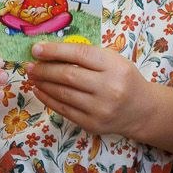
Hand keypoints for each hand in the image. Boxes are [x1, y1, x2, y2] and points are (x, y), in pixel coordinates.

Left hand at [27, 40, 155, 136]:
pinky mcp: (92, 124)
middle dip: (45, 69)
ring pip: (63, 93)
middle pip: (68, 75)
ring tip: (32, 76)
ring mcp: (100, 108)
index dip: (55, 51)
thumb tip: (50, 52)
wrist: (141, 110)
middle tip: (30, 64)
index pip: (79, 54)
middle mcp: (109, 88)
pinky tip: (39, 90)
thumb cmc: (123, 79)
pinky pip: (63, 110)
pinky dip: (48, 99)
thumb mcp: (113, 61)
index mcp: (115, 66)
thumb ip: (87, 56)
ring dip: (43, 83)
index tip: (36, 49)